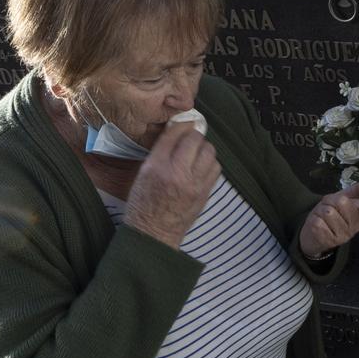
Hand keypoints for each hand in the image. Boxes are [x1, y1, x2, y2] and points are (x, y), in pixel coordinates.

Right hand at [123, 122, 220, 247]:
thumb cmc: (143, 203)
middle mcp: (177, 173)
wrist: (154, 233)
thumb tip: (175, 132)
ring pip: (209, 152)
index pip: (174, 135)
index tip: (183, 124)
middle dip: (193, 135)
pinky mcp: (205, 193)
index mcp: (157, 167)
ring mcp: (194, 184)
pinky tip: (200, 167)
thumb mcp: (142, 173)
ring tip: (195, 153)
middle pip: (195, 140)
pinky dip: (209, 163)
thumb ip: (159, 152)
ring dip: (203, 148)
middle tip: (189, 138)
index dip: (181, 125)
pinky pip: (215, 167)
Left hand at [300, 180, 358, 257]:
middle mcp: (355, 227)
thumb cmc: (332, 212)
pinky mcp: (328, 241)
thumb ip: (356, 191)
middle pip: (343, 202)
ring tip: (324, 217)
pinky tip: (319, 225)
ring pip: (328, 212)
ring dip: (321, 211)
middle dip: (332, 201)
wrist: (314, 233)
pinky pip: (318, 222)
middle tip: (331, 207)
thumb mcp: (343, 198)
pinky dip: (315, 220)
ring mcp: (342, 236)